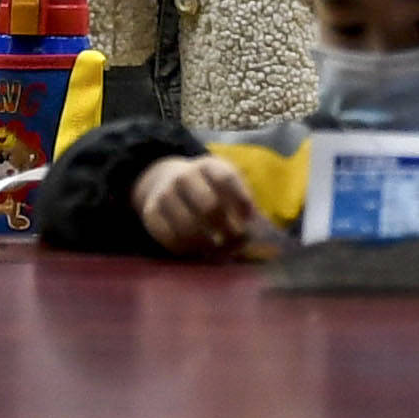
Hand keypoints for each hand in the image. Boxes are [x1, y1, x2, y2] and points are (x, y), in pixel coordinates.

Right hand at [132, 151, 267, 258]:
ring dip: (206, 244)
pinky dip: (186, 249)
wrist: (164, 179)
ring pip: (188, 226)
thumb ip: (242, 201)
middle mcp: (184, 176)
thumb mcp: (224, 182)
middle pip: (209, 206)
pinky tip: (197, 252)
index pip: (227, 179)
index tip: (250, 219)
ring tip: (218, 252)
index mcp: (209, 165)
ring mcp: (165, 194)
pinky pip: (169, 237)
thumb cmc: (206, 186)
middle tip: (236, 242)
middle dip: (226, 228)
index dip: (241, 200)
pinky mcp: (150, 214)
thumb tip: (267, 232)